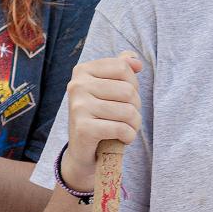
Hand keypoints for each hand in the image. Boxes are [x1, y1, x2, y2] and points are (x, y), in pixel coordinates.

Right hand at [64, 52, 142, 191]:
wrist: (83, 151)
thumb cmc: (100, 116)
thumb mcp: (109, 89)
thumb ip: (121, 68)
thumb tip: (136, 60)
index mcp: (82, 70)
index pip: (123, 67)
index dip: (133, 85)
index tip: (125, 98)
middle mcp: (76, 85)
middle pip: (128, 90)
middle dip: (135, 107)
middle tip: (126, 117)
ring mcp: (78, 106)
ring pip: (128, 111)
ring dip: (134, 124)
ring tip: (126, 129)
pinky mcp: (83, 128)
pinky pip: (122, 129)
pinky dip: (129, 136)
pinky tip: (122, 139)